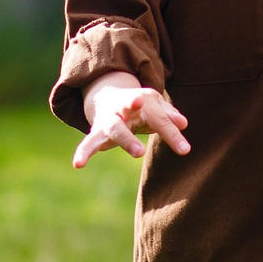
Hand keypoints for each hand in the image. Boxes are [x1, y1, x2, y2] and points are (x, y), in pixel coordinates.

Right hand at [71, 73, 190, 168]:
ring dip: (126, 140)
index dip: (172, 134)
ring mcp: (109, 119)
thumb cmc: (141, 107)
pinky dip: (83, 152)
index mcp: (142, 99)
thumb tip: (184, 124)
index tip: (185, 150)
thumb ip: (169, 115)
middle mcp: (123, 107)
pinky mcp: (97, 132)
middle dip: (144, 122)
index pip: (159, 117)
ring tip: (138, 152)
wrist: (109, 96)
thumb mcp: (156, 107)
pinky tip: (78, 164)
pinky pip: (89, 142)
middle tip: (145, 149)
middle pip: (132, 113)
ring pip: (115, 128)